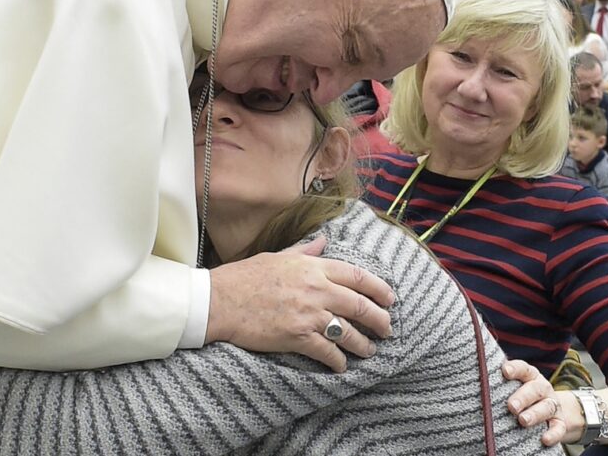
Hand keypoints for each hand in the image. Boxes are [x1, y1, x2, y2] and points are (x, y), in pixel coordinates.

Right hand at [206, 237, 394, 371]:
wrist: (217, 301)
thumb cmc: (243, 277)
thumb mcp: (276, 256)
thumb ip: (305, 251)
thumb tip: (324, 242)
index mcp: (312, 266)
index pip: (358, 276)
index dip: (379, 289)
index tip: (390, 299)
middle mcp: (316, 289)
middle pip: (361, 306)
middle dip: (379, 320)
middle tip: (386, 329)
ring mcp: (308, 314)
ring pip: (349, 332)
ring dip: (363, 345)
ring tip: (369, 351)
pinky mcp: (297, 337)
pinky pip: (328, 352)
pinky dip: (339, 361)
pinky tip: (341, 366)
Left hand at [502, 359, 565, 445]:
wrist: (547, 409)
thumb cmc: (518, 394)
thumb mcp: (510, 385)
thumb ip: (497, 382)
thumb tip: (473, 380)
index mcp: (529, 375)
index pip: (523, 369)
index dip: (515, 369)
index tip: (504, 371)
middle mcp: (542, 388)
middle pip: (535, 389)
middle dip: (523, 397)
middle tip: (511, 406)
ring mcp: (552, 404)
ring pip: (546, 407)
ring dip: (534, 414)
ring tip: (522, 421)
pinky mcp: (559, 422)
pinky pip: (558, 427)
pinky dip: (553, 434)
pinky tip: (544, 439)